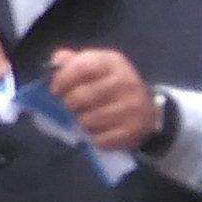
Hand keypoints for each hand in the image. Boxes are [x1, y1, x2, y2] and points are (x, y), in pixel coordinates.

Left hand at [44, 47, 159, 152]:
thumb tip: (56, 61)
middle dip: (68, 105)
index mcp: (113, 62)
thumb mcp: (96, 67)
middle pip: (80, 97)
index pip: (80, 68)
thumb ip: (73, 62)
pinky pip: (99, 140)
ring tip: (86, 118)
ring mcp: (132, 108)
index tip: (55, 91)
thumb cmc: (111, 87)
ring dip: (80, 122)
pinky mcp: (132, 131)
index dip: (62, 80)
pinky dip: (93, 138)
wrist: (146, 110)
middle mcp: (126, 82)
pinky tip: (99, 131)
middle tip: (70, 107)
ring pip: (87, 121)